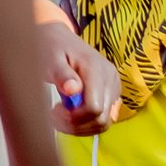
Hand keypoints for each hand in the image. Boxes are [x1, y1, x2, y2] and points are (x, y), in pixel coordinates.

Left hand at [36, 13, 119, 135]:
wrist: (59, 38)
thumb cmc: (52, 47)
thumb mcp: (50, 58)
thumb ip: (61, 74)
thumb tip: (73, 90)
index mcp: (97, 69)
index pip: (94, 108)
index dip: (74, 117)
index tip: (54, 110)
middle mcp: (111, 79)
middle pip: (101, 118)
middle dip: (77, 124)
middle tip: (55, 116)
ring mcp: (114, 88)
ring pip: (105, 122)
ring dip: (82, 126)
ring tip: (62, 116)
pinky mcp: (112, 94)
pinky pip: (104, 118)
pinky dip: (88, 123)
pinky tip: (72, 114)